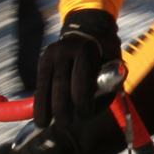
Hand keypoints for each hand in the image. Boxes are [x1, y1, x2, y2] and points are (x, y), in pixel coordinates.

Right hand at [33, 9, 119, 128]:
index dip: (82, 100)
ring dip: (43, 106)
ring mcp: (51, 54)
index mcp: (85, 50)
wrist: (89, 29)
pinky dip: (40, 99)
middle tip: (64, 125)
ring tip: (42, 124)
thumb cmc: (105, 53)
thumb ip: (107, 84)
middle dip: (61, 107)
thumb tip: (94, 110)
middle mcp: (65, 50)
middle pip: (60, 83)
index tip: (85, 115)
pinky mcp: (43, 59)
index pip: (81, 79)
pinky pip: (41, 82)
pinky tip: (40, 114)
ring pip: (46, 84)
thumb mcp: (113, 63)